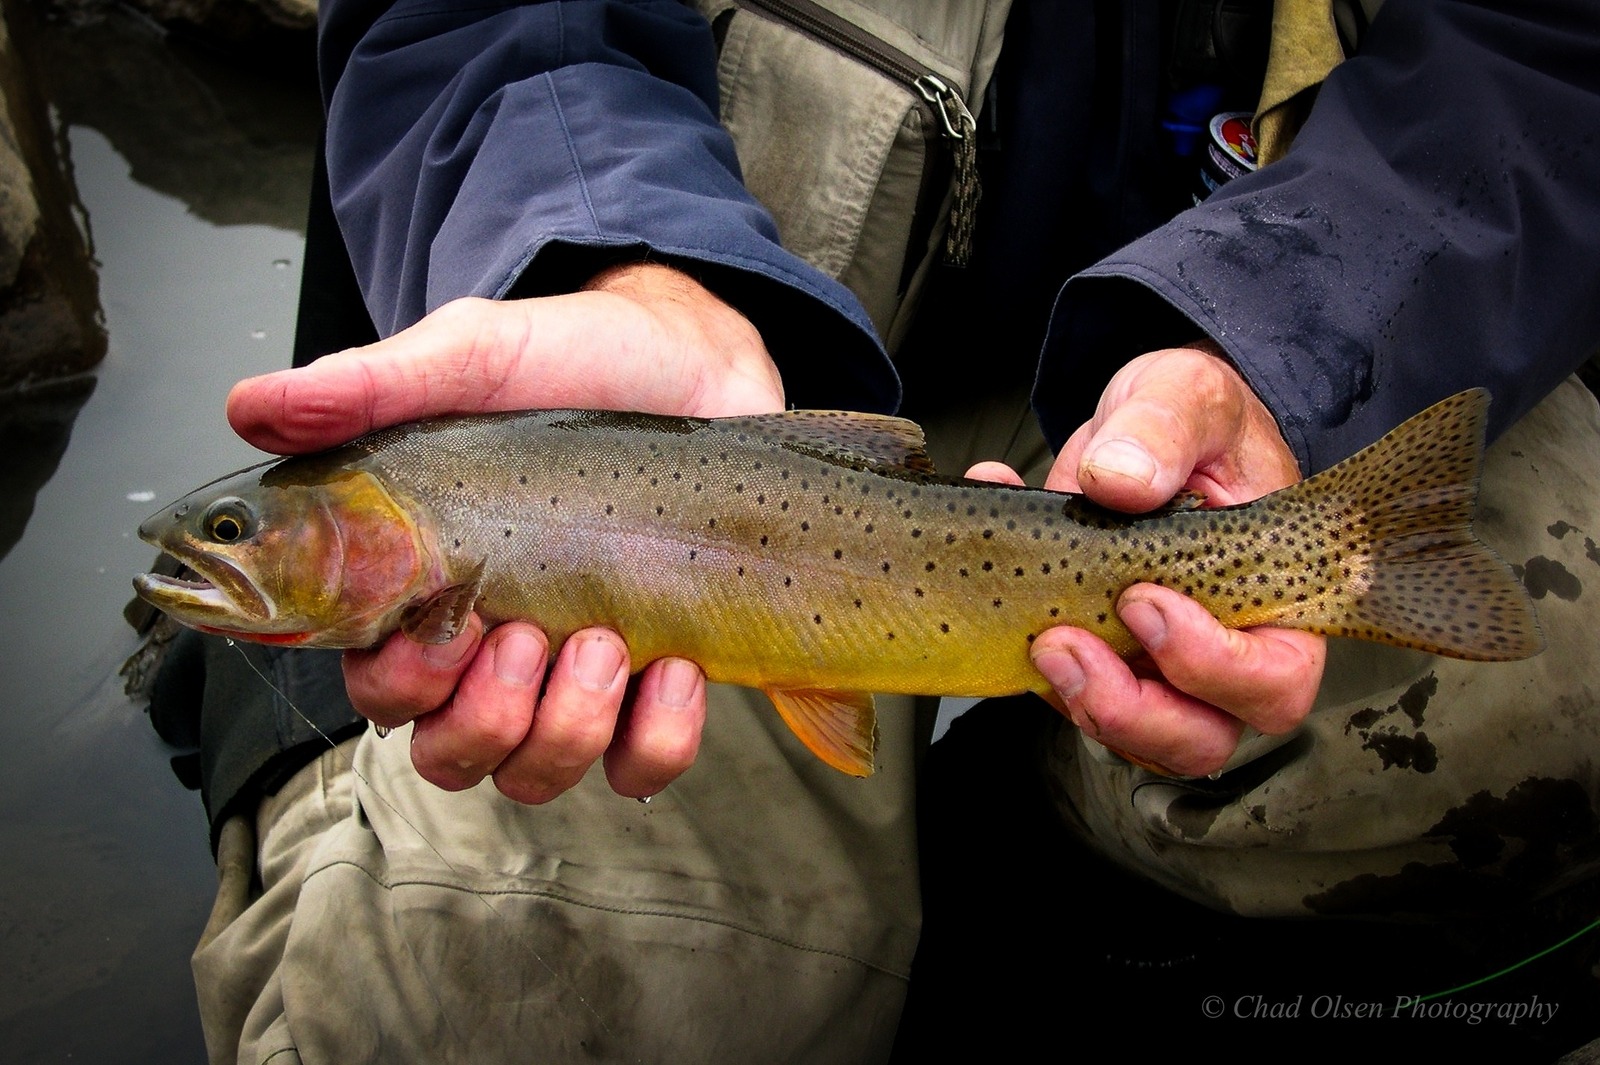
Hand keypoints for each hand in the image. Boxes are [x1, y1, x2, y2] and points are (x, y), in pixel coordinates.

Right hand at [227, 263, 783, 800]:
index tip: (445, 624)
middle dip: (482, 715)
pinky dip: (656, 736)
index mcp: (432, 584)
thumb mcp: (474, 357)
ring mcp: (578, 676)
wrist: (702, 363)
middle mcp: (495, 648)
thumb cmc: (581, 363)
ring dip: (565, 723)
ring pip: (534, 773)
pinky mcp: (658, 687)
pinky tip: (673, 665)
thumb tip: (251, 407)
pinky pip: (640, 767)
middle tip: (522, 634)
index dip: (401, 683)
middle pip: (447, 754)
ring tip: (604, 638)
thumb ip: (368, 387)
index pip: (378, 686)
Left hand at [971, 346, 1323, 776]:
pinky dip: (1023, 659)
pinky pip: (1066, 694)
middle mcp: (1223, 650)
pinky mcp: (1095, 655)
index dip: (1214, 667)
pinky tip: (995, 566)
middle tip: (1065, 643)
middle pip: (1202, 737)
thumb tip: (1118, 480)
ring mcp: (1155, 664)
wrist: (1142, 428)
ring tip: (1035, 637)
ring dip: (1078, 702)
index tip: (1143, 600)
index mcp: (1273, 595)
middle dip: (1130, 710)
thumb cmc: (1192, 419)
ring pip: (1132, 737)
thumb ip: (1161, 429)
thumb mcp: (1185, 396)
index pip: (1273, 678)